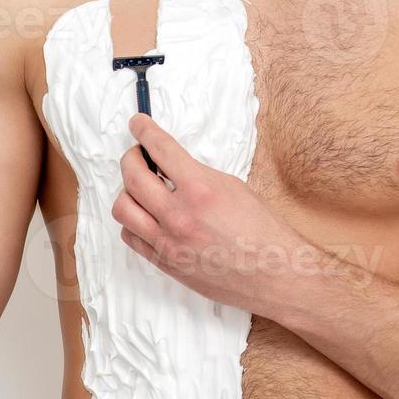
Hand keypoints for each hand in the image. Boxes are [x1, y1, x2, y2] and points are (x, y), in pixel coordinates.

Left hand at [112, 113, 304, 314]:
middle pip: (133, 176)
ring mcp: (169, 242)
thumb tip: (171, 166)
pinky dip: (133, 221)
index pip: (160, 150)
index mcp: (201, 189)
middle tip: (138, 154)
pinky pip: (131, 236)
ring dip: (128, 190)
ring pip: (123, 208)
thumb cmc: (262, 230)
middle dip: (131, 157)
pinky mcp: (166, 263)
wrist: (274, 274)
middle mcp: (180, 216)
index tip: (137, 124)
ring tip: (141, 187)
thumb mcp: (232, 187)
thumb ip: (197, 175)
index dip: (145, 131)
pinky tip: (146, 215)